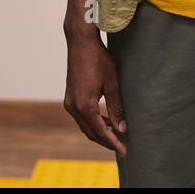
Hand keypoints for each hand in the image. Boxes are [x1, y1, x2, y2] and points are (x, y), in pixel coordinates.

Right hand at [64, 35, 126, 154]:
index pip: (100, 132)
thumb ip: (116, 108)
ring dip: (100, 132)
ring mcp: (69, 102)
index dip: (113, 142)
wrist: (81, 43)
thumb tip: (122, 129)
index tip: (125, 151)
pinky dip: (93, 122)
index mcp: (84, 105)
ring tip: (116, 136)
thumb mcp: (112, 84)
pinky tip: (105, 122)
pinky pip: (81, 117)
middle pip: (91, 132)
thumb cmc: (98, 59)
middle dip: (106, 141)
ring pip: (85, 125)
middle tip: (122, 147)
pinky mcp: (69, 97)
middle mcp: (73, 106)